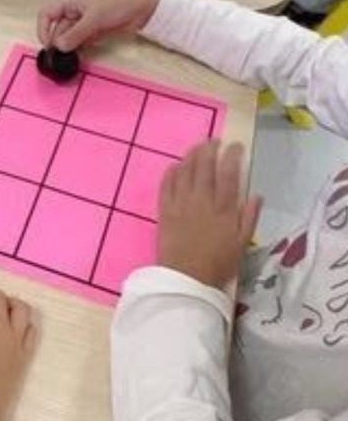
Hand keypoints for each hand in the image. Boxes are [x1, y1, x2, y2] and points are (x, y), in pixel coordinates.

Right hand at [37, 0, 160, 51]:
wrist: (142, 9)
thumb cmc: (119, 3)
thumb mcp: (93, 18)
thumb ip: (75, 33)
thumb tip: (59, 46)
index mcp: (70, 1)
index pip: (47, 14)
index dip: (43, 29)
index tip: (47, 45)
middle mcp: (75, 11)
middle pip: (58, 29)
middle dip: (58, 42)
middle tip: (60, 56)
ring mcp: (84, 22)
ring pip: (69, 37)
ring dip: (69, 47)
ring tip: (70, 57)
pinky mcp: (94, 31)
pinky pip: (80, 41)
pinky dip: (79, 48)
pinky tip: (80, 55)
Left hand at [157, 141, 260, 288]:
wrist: (186, 279)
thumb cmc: (218, 264)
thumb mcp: (242, 244)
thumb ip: (249, 218)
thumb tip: (256, 196)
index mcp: (224, 208)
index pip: (229, 173)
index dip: (233, 155)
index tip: (236, 146)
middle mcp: (202, 200)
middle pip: (205, 166)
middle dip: (210, 149)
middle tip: (214, 141)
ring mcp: (181, 203)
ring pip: (185, 171)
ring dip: (191, 155)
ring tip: (197, 147)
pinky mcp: (164, 211)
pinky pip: (166, 185)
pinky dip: (171, 172)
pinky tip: (174, 165)